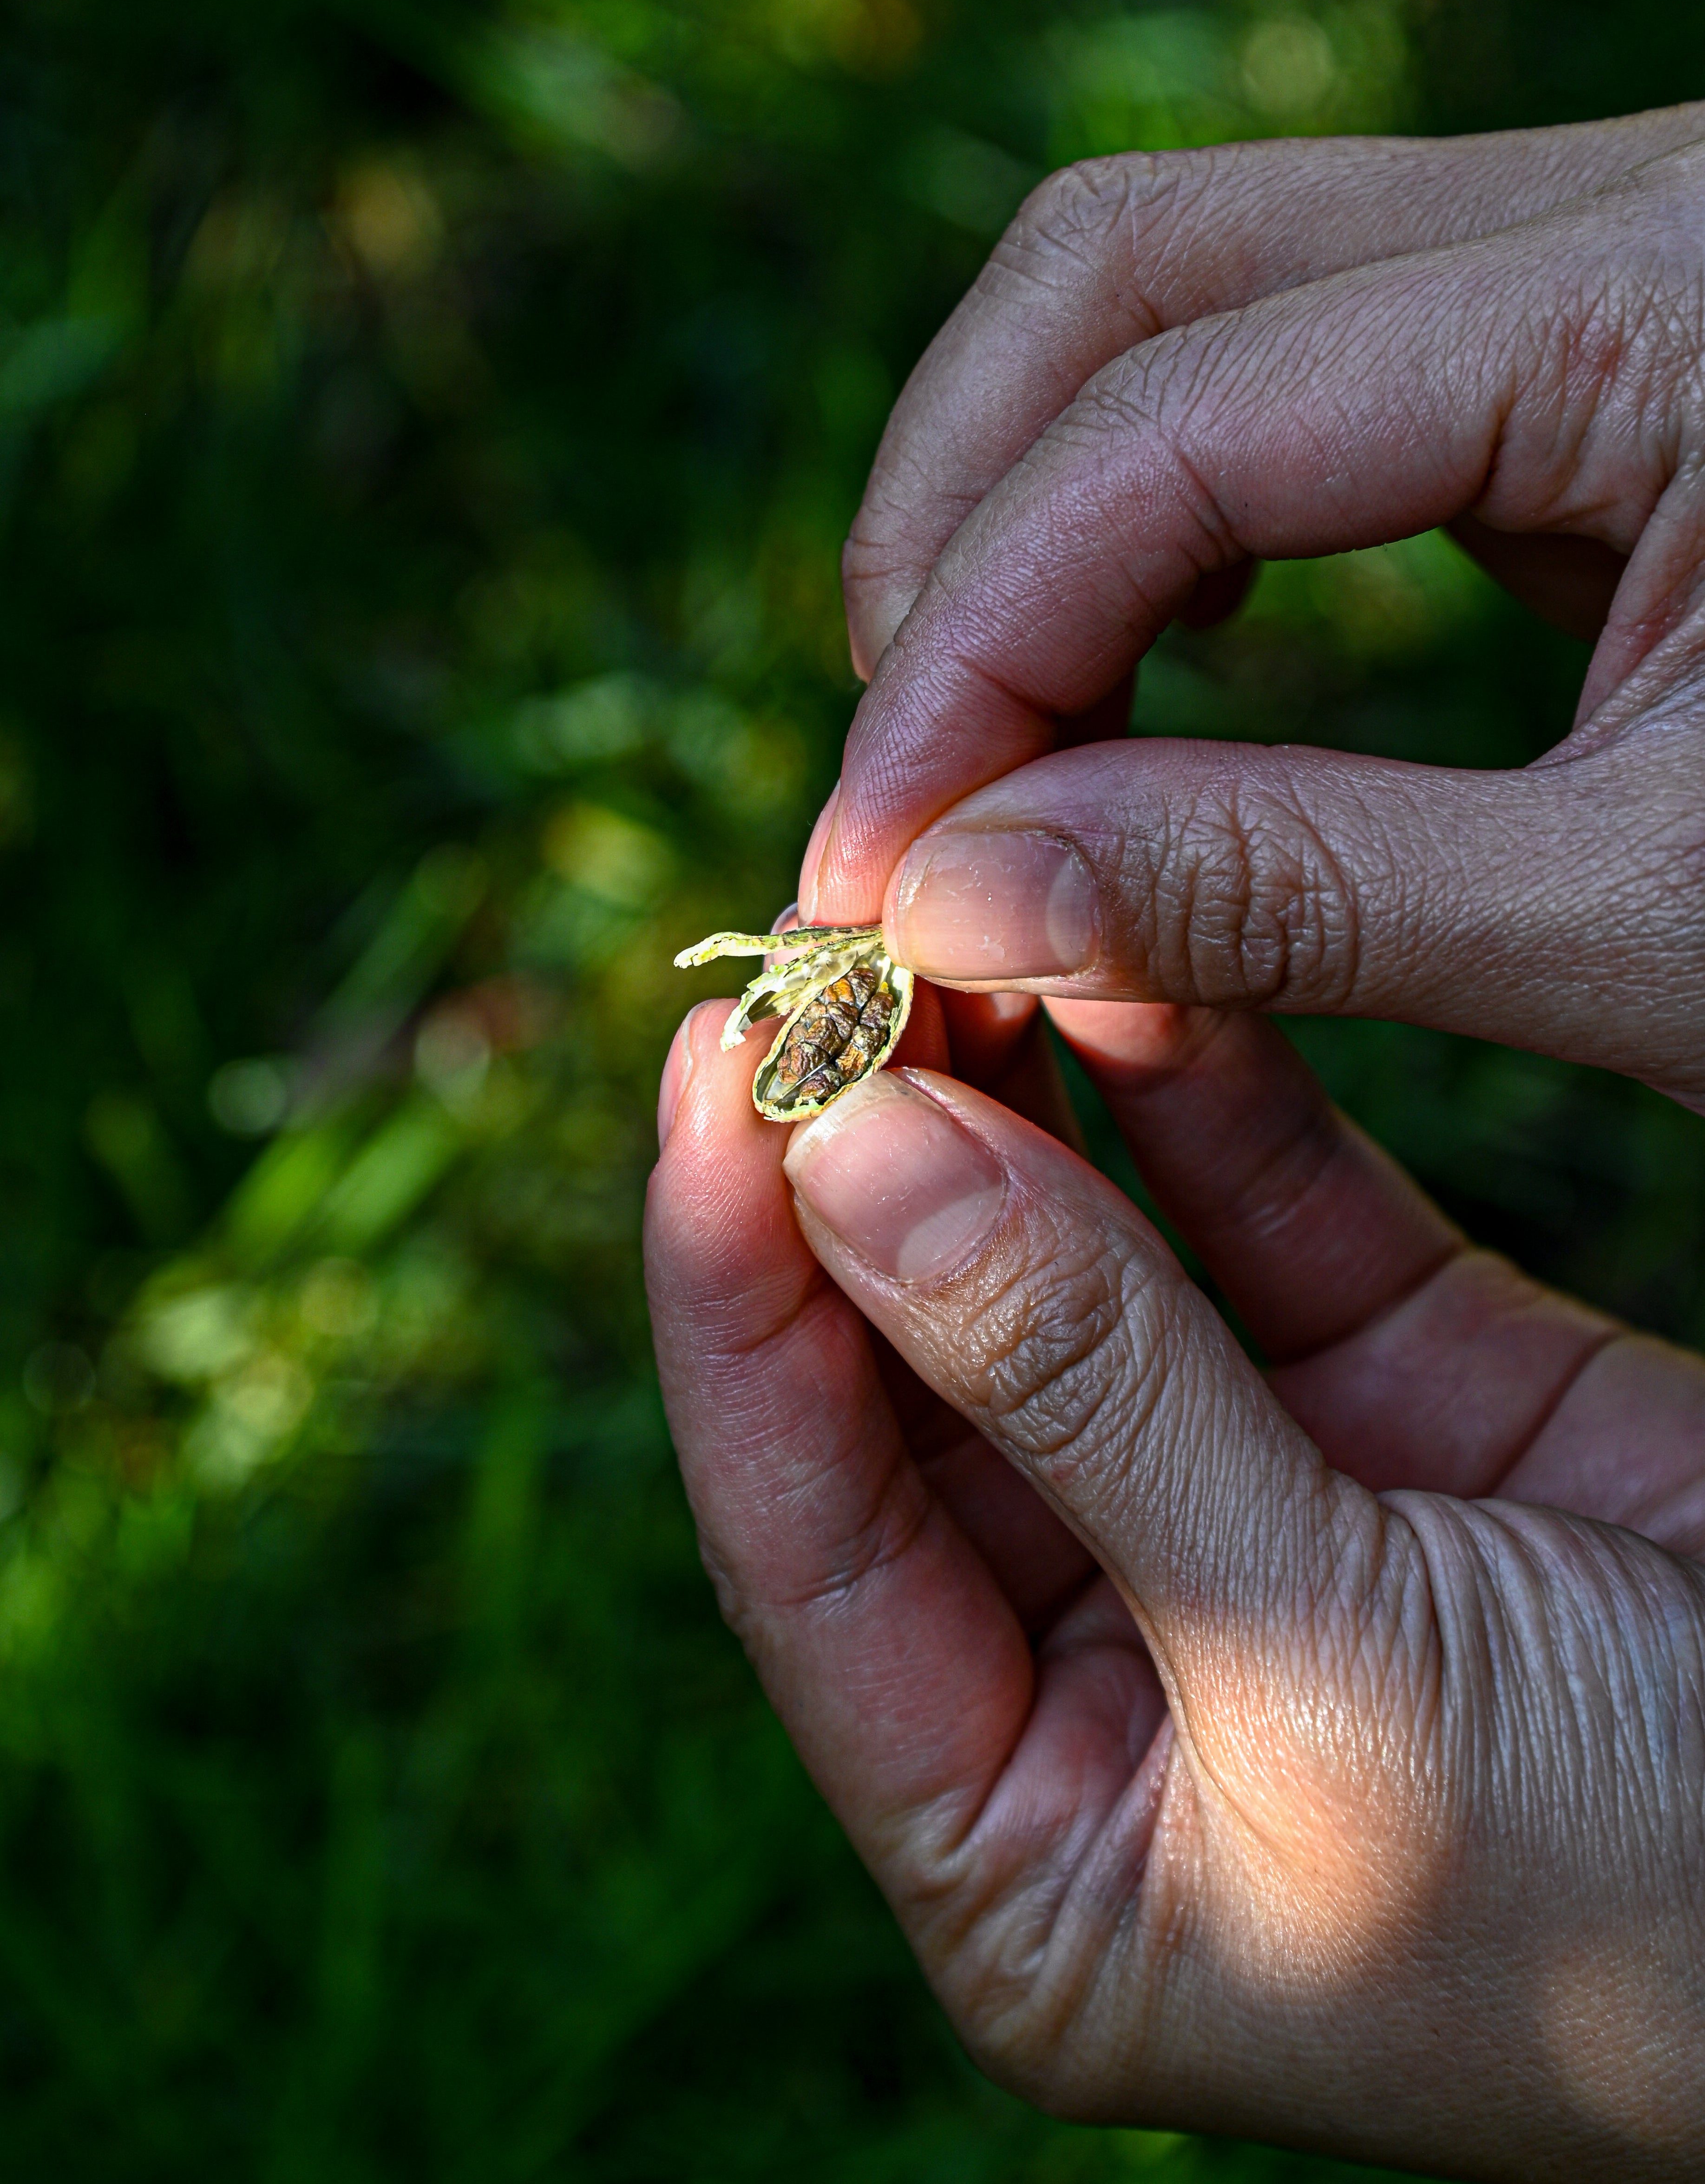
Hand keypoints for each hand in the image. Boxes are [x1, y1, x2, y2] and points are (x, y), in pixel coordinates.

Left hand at [646, 994, 1704, 2177]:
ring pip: (1080, 1281)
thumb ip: (1092, 1403)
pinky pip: (1254, 1222)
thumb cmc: (1655, 1894)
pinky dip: (1191, 1091)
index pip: (809, 1544)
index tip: (711, 1074)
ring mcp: (1248, 1522)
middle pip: (921, 1392)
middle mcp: (1111, 1683)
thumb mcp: (1338, 1681)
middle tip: (816, 961)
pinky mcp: (1393, 1401)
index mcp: (1036, 1854)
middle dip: (869, 1178)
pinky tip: (1116, 955)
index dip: (737, 1305)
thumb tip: (854, 1161)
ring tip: (943, 917)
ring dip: (1017, 1104)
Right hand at [798, 105, 1704, 1106]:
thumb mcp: (1669, 924)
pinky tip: (1126, 712)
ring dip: (1036, 533)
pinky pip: (1287, 398)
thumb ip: (1295, 893)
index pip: (1186, 410)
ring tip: (986, 768)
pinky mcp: (1576, 378)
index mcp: (1683, 292)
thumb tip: (966, 898)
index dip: (976, 644)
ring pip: (1191, 310)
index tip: (874, 866)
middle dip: (960, 534)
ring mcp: (1591, 276)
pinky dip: (1160, 555)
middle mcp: (1622, 213)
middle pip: (1139, 268)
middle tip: (904, 794)